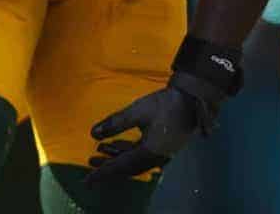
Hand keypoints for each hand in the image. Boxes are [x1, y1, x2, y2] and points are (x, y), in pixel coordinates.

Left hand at [86, 36, 240, 185]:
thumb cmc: (165, 104)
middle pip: (126, 168)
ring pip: (132, 161)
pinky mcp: (162, 146)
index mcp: (148, 153)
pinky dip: (125, 152)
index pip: (120, 167)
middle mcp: (154, 158)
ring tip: (99, 151)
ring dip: (115, 158)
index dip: (102, 174)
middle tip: (89, 164)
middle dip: (107, 166)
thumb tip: (93, 133)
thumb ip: (115, 123)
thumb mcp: (138, 111)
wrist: (193, 99)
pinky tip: (115, 145)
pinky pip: (139, 155)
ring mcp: (159, 153)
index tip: (87, 180)